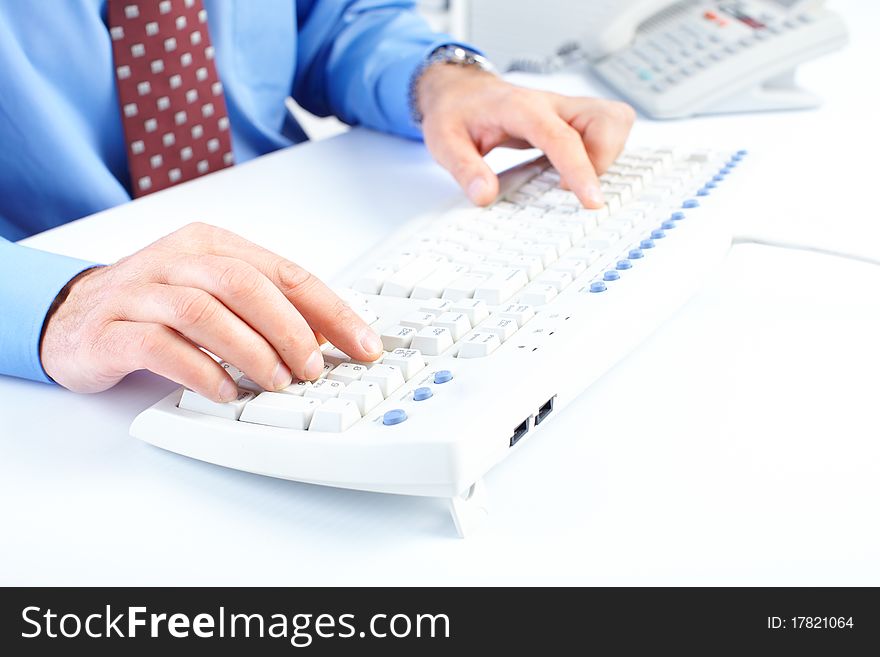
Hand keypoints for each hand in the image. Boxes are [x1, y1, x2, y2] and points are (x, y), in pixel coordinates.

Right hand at [40, 223, 383, 400]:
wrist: (71, 317)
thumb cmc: (156, 305)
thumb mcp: (214, 293)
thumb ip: (265, 306)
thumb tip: (326, 337)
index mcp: (211, 245)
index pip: (285, 272)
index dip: (331, 310)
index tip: (363, 344)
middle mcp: (176, 261)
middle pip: (245, 285)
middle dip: (290, 330)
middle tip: (312, 369)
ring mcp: (140, 293)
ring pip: (204, 313)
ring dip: (251, 351)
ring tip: (275, 382)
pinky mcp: (111, 331)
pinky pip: (161, 347)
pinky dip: (201, 371)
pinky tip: (225, 392)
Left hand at [417, 64, 635, 208]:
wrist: (459, 91)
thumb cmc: (455, 113)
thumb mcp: (445, 142)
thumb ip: (465, 170)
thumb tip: (485, 196)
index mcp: (522, 109)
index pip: (562, 137)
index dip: (580, 169)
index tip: (590, 200)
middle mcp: (551, 104)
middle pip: (606, 118)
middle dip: (604, 158)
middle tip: (575, 187)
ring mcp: (566, 110)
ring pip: (615, 120)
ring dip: (608, 154)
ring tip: (576, 178)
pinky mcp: (572, 120)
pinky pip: (607, 129)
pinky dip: (604, 152)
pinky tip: (577, 170)